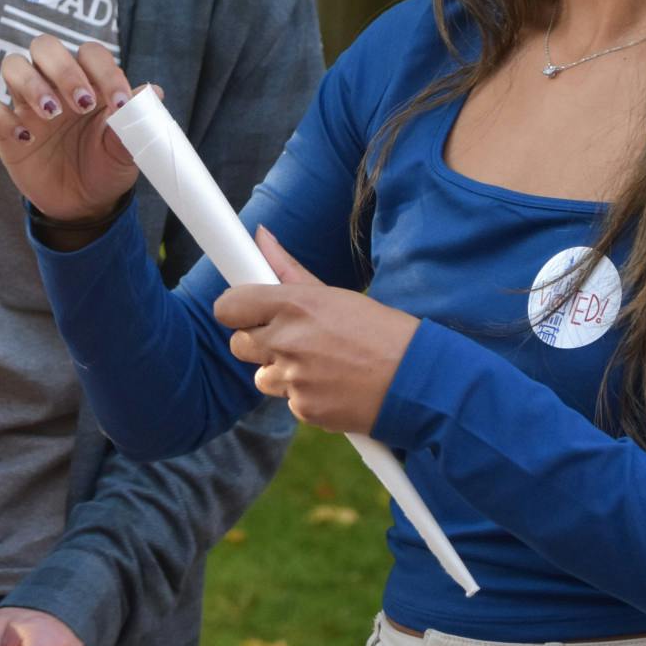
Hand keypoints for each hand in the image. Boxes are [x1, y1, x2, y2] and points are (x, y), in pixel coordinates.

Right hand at [0, 36, 144, 224]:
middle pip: (44, 46)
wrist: (84, 206)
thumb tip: (155, 93)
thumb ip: (136, 121)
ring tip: (51, 115)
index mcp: (88, 82)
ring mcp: (26, 105)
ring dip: (30, 83)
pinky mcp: (3, 130)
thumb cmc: (106, 167)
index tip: (120, 103)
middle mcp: (54, 85)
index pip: (90, 53)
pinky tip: (24, 139)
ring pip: (12, 65)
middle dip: (63, 68)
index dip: (105, 71)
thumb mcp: (126, 150)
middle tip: (81, 104)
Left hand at [212, 227, 419, 434]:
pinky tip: (334, 385)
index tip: (247, 312)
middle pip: (239, 343)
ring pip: (261, 376)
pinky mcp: (304, 409)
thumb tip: (260, 237)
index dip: (236, 310)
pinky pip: (289, 401)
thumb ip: (289, 269)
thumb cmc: (381, 332)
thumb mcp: (336, 295)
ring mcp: (294, 379)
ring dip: (281, 371)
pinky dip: (305, 395)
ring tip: (321, 364)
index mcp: (294, 305)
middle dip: (259, 341)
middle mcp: (288, 340)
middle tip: (292, 338)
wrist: (418, 381)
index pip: (228, 307)